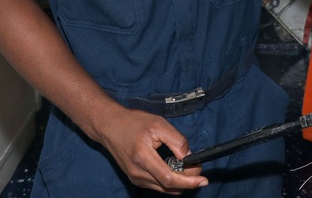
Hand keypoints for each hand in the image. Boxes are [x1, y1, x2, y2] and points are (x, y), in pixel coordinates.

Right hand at [93, 105, 207, 193]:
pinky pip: (156, 185)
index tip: (203, 179)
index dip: (189, 182)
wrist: (109, 125)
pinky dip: (168, 181)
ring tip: (186, 167)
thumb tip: (189, 156)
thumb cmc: (133, 122)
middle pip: (168, 187)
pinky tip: (173, 168)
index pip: (170, 179)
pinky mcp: (134, 178)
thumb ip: (176, 140)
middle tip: (197, 169)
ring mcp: (135, 178)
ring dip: (178, 182)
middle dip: (187, 181)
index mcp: (143, 158)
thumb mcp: (158, 124)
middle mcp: (138, 173)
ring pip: (163, 189)